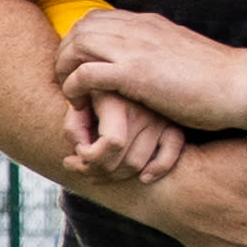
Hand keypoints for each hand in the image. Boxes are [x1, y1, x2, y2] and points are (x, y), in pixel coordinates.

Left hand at [55, 7, 246, 141]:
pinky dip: (74, 88)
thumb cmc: (214, 80)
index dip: (79, 42)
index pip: (97, 19)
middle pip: (81, 28)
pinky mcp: (136, 73)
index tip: (79, 67)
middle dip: (65, 55)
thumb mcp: (178, 54)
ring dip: (65, 70)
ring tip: (71, 94)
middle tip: (67, 82)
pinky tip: (81, 104)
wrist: (240, 86)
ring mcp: (136, 48)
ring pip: (77, 45)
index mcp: (148, 23)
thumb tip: (142, 63)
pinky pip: (86, 73)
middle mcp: (139, 29)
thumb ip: (155, 52)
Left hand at [67, 87, 187, 182]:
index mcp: (120, 99)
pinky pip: (170, 155)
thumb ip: (73, 124)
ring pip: (139, 165)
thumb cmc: (92, 88)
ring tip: (92, 169)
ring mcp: (160, 120)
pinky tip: (143, 178)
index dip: (90, 155)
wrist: (120, 69)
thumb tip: (81, 149)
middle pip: (125, 161)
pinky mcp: (172, 125)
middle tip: (78, 165)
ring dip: (114, 176)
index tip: (77, 150)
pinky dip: (158, 170)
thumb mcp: (78, 100)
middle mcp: (144, 110)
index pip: (113, 143)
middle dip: (96, 170)